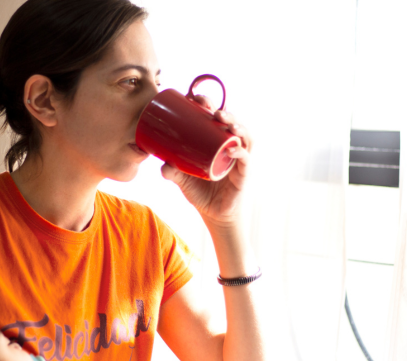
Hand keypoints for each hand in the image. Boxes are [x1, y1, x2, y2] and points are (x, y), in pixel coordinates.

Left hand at [161, 95, 251, 226]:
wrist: (214, 215)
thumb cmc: (201, 192)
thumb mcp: (182, 179)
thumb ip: (171, 170)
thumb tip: (161, 163)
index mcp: (217, 143)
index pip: (217, 119)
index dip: (210, 105)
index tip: (196, 99)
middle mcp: (231, 147)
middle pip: (233, 123)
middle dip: (224, 112)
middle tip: (211, 109)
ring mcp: (240, 160)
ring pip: (244, 136)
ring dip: (237, 125)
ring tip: (224, 120)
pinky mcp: (244, 174)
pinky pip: (246, 160)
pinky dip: (241, 152)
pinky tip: (233, 148)